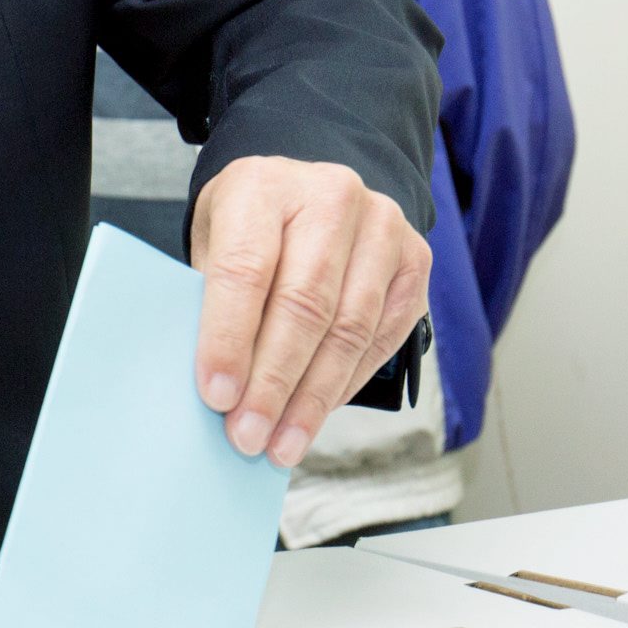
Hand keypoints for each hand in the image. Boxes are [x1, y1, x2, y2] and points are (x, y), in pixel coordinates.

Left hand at [190, 157, 430, 468]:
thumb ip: (212, 300)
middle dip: (274, 383)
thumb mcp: (213, 241)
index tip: (217, 396)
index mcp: (263, 186)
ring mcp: (382, 227)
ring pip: (349, 329)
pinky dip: (346, 383)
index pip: (246, 269)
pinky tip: (317, 412)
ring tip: (282, 441)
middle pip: (304, 305)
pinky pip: (382, 337)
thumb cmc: (250, 225)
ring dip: (313, 398)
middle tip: (249, 435)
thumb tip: (217, 387)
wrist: (306, 192)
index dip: (229, 338)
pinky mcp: (415, 261)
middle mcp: (331, 197)